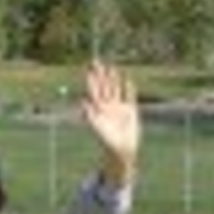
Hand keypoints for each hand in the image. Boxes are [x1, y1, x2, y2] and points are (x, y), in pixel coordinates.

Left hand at [79, 62, 140, 186]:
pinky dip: (129, 88)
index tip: (89, 70)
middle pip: (103, 87)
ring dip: (113, 79)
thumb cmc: (107, 143)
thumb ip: (90, 116)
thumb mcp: (98, 129)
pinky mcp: (130, 111)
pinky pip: (129, 96)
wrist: (121, 151)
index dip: (91, 80)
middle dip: (100, 75)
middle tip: (97, 61)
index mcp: (98, 110)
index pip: (93, 91)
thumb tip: (82, 103)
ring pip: (115, 89)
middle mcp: (107, 107)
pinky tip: (128, 79)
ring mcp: (118, 108)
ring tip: (111, 67)